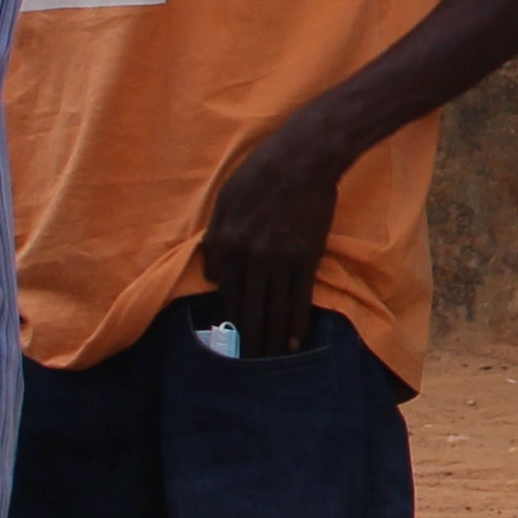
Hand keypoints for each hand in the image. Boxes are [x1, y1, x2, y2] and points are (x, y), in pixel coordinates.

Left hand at [198, 108, 356, 355]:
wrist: (303, 158)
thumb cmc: (259, 172)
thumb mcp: (224, 200)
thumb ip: (214, 239)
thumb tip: (212, 277)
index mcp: (225, 242)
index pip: (224, 290)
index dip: (228, 315)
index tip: (230, 334)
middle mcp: (249, 257)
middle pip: (247, 308)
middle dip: (247, 338)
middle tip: (247, 360)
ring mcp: (279, 260)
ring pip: (273, 309)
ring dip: (270, 338)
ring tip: (269, 358)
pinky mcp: (306, 258)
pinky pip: (300, 299)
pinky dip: (296, 323)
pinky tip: (295, 341)